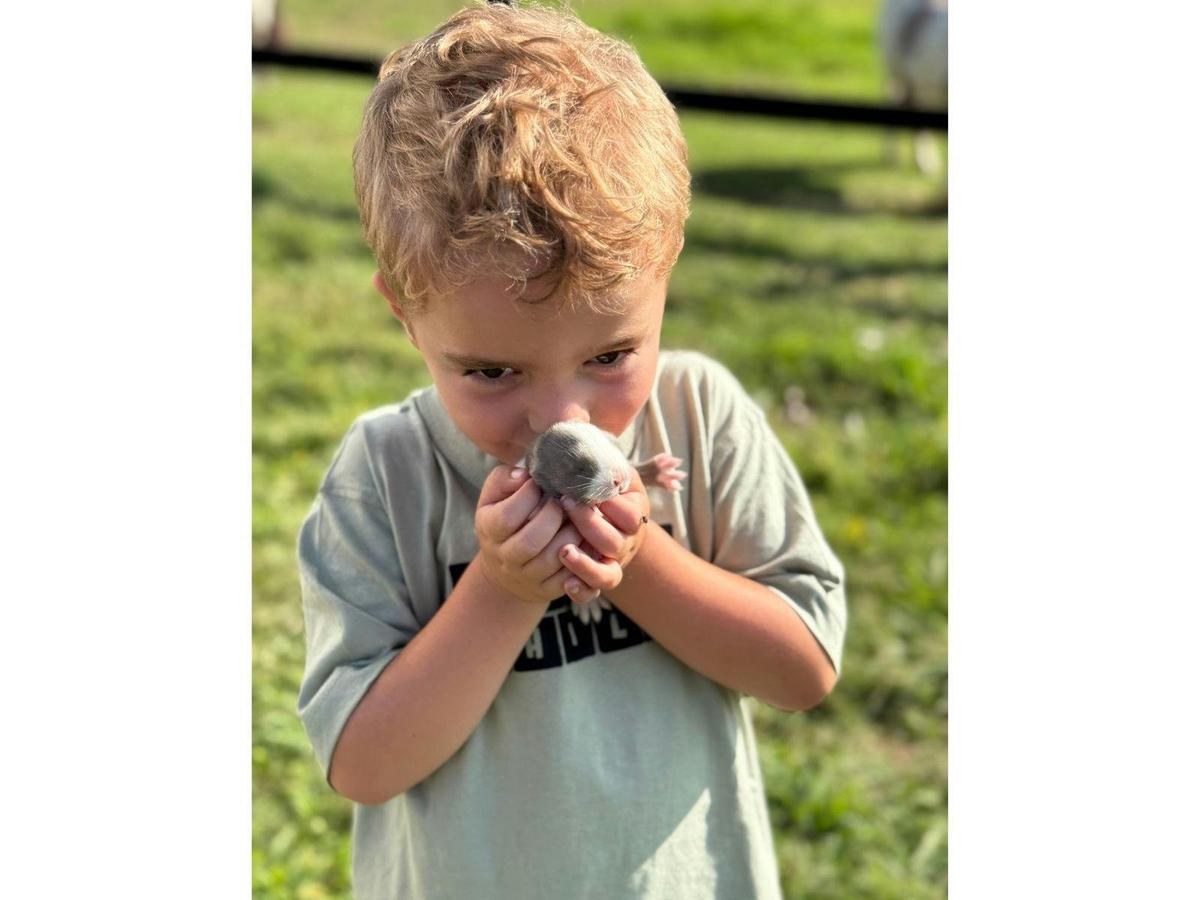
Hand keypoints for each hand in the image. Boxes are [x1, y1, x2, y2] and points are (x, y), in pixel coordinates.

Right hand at [474, 466, 601, 604]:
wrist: (504, 568)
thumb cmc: (504, 518)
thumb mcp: (495, 496)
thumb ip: (505, 479)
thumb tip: (523, 475)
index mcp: (488, 530)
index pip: (507, 516)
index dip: (528, 496)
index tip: (540, 484)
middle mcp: (505, 557)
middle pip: (531, 540)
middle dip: (554, 516)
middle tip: (564, 501)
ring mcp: (526, 576)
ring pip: (553, 558)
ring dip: (572, 534)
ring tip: (578, 518)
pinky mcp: (546, 589)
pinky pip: (568, 577)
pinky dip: (583, 557)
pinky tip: (586, 538)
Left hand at [556, 469, 651, 597]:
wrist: (595, 511)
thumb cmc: (598, 484)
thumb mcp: (607, 469)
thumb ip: (604, 464)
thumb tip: (592, 456)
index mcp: (635, 514)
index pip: (630, 516)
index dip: (608, 504)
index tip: (580, 488)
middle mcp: (626, 542)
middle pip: (615, 543)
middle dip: (589, 524)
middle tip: (564, 503)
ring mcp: (612, 563)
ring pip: (608, 575)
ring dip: (585, 564)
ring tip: (564, 551)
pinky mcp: (596, 579)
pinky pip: (592, 592)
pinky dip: (581, 590)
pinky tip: (566, 583)